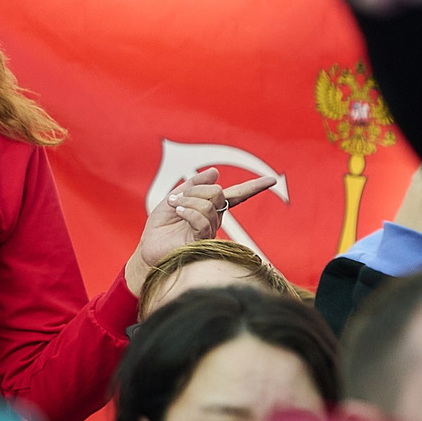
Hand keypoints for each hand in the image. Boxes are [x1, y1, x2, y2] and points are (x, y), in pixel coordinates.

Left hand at [128, 168, 278, 288]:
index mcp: (212, 208)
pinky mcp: (202, 242)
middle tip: (177, 197)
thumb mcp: (174, 198)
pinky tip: (178, 212)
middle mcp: (216, 219)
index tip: (272, 179)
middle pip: (218, 193)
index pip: (237, 195)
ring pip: (209, 205)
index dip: (254, 187)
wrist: (149, 249)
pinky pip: (202, 220)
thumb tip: (215, 172)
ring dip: (187, 200)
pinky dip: (188, 211)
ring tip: (175, 206)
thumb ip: (193, 185)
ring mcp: (210, 231)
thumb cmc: (162, 227)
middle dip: (196, 189)